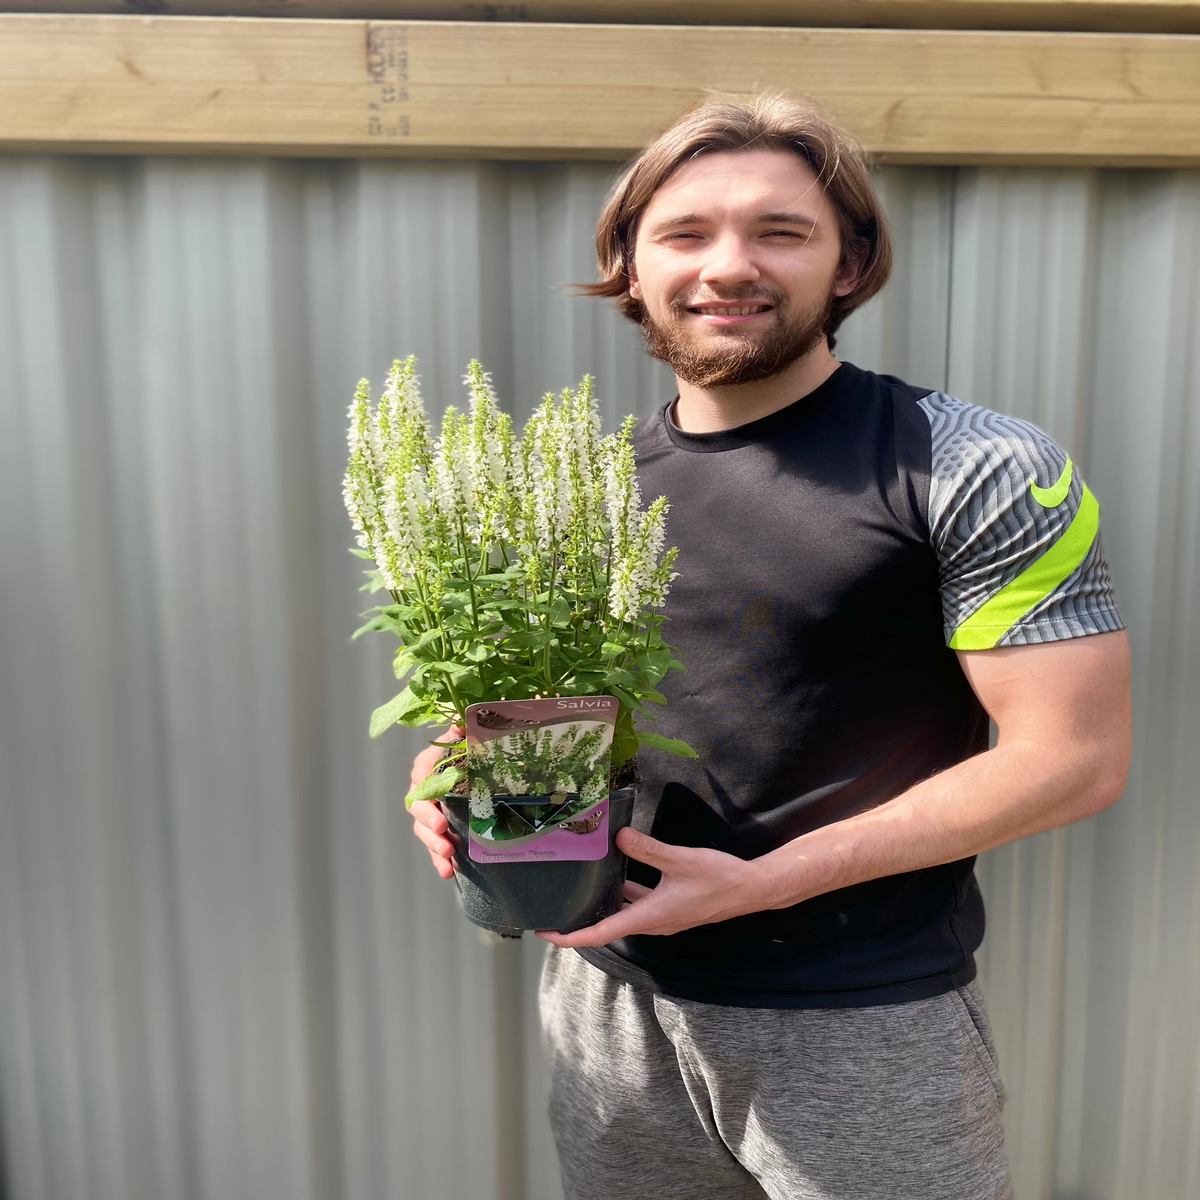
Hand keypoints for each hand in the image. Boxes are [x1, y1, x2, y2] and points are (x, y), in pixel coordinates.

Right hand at [408, 724, 464, 880]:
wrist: (480, 769)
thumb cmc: (471, 750)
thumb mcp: (468, 740)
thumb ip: (462, 732)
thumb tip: (462, 723)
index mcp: (429, 766)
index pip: (422, 775)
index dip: (426, 792)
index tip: (437, 807)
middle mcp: (425, 790)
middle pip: (420, 807)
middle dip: (429, 822)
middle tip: (443, 831)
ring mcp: (431, 813)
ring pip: (425, 830)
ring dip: (434, 845)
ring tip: (448, 855)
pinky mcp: (440, 831)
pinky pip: (436, 848)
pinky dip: (440, 861)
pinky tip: (448, 873)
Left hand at [537, 828, 766, 946]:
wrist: (751, 889)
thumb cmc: (719, 878)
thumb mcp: (679, 860)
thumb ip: (647, 849)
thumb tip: (617, 837)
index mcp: (650, 917)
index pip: (601, 934)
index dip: (571, 936)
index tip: (546, 932)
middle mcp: (653, 923)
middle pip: (607, 927)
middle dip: (580, 921)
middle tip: (553, 909)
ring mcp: (662, 917)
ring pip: (623, 913)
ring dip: (602, 905)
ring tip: (577, 890)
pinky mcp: (671, 908)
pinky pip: (639, 904)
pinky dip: (623, 894)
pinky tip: (617, 873)